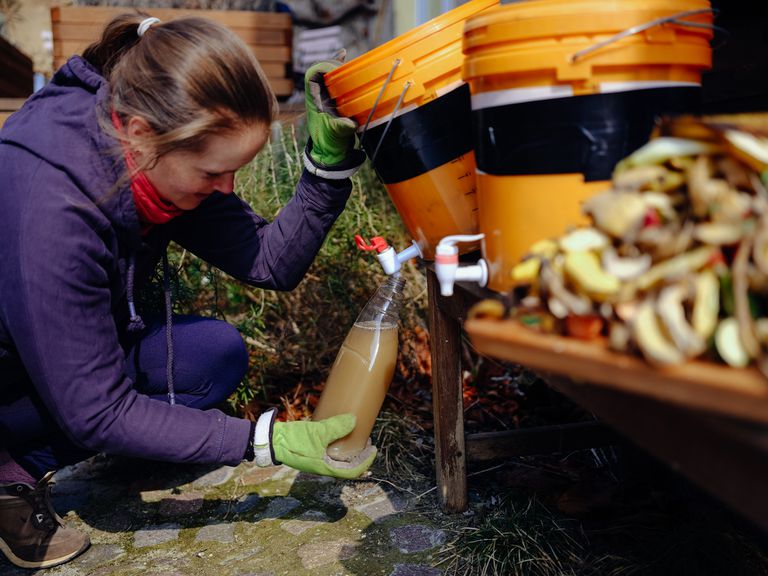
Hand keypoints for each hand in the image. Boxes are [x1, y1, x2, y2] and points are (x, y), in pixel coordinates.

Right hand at [251, 409, 375, 478]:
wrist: (271, 441)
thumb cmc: (293, 441)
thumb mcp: (317, 432)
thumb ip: (335, 427)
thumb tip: (354, 420)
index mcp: (326, 468)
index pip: (352, 471)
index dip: (366, 462)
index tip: (373, 449)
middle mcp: (323, 467)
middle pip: (348, 466)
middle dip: (360, 455)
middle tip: (368, 441)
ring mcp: (317, 460)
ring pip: (339, 459)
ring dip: (350, 450)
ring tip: (357, 436)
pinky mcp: (312, 452)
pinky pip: (330, 453)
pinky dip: (339, 446)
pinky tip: (340, 434)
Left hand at [303, 56, 365, 179]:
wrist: (331, 153)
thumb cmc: (329, 144)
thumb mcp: (335, 135)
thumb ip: (341, 128)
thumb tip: (350, 124)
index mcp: (313, 99)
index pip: (313, 74)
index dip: (324, 67)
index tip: (338, 70)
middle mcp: (319, 95)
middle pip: (323, 70)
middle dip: (335, 65)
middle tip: (349, 67)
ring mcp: (327, 97)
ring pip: (331, 75)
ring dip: (341, 67)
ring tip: (352, 63)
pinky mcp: (336, 101)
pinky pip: (338, 81)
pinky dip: (342, 69)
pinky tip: (345, 55)